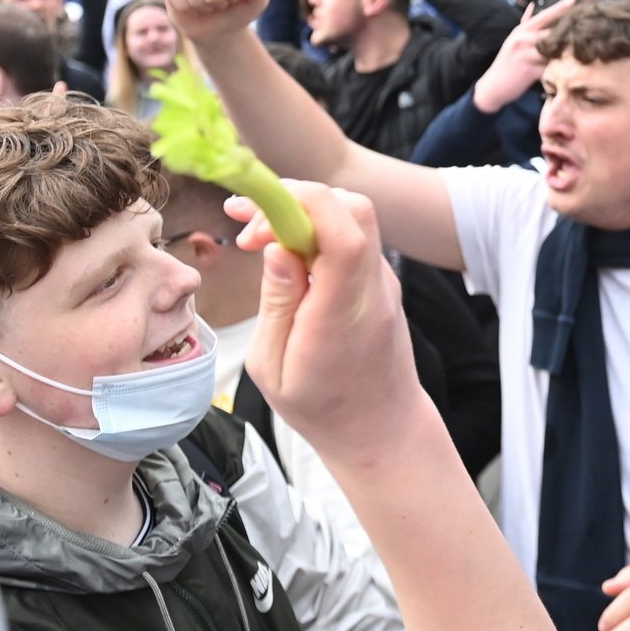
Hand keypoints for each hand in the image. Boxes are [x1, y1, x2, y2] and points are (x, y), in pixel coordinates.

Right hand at [232, 180, 421, 460]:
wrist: (382, 430)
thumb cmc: (320, 408)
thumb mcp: (273, 368)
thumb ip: (276, 303)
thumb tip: (277, 248)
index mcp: (344, 312)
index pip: (340, 232)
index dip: (296, 204)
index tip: (250, 219)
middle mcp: (373, 288)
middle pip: (352, 208)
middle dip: (294, 200)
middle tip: (246, 226)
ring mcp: (384, 281)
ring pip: (353, 216)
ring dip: (305, 213)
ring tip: (258, 239)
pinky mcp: (382, 282)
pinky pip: (354, 237)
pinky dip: (318, 230)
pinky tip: (287, 255)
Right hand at [474, 0, 576, 113]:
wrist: (493, 86)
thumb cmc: (508, 62)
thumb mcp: (514, 39)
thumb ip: (525, 22)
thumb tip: (533, 4)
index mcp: (521, 31)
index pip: (543, 15)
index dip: (559, 7)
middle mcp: (522, 40)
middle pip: (552, 33)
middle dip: (568, 32)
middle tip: (586, 29)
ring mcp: (525, 55)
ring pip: (554, 51)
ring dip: (566, 52)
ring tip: (581, 51)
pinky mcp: (530, 71)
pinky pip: (550, 68)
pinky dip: (559, 68)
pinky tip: (569, 69)